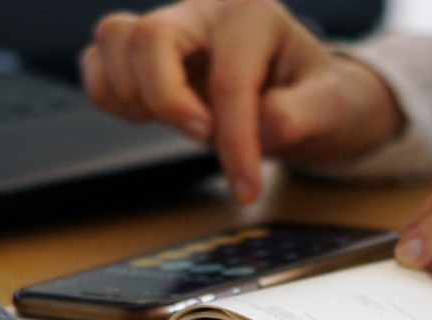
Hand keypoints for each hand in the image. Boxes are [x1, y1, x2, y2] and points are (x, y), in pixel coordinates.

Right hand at [81, 0, 403, 203]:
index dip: (234, 140)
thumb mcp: (334, 104)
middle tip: (200, 137)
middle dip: (167, 101)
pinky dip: (108, 93)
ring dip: (133, 94)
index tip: (245, 189)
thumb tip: (266, 123)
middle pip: (151, 38)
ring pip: (115, 38)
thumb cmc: (315, 94)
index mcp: (253, 15)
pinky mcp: (142, 50)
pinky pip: (96, 57)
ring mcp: (169, 26)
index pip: (229, 79)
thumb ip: (305, 113)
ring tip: (177, 122)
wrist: (304, 92)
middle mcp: (204, 11)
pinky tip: (146, 115)